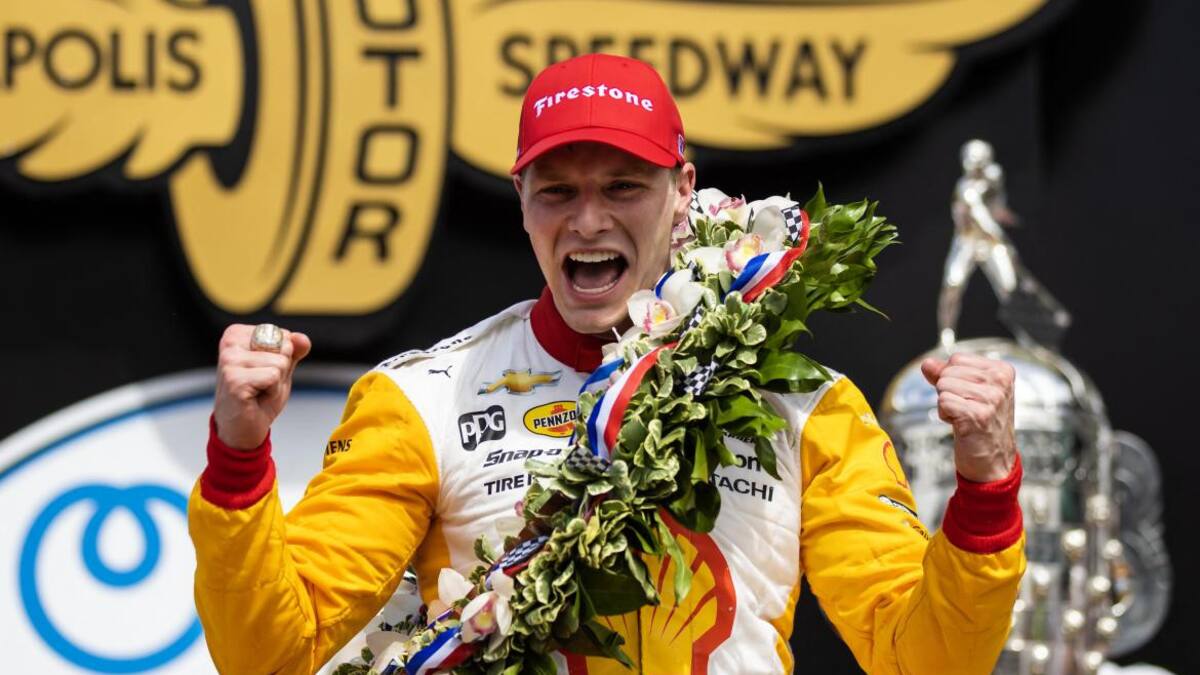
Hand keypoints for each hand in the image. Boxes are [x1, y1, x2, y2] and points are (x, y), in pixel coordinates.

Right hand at [213, 324, 311, 449]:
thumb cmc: (259, 397)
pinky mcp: (235, 380)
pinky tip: (255, 399)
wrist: (242, 429)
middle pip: (282, 346)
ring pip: (279, 363)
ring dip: (276, 383)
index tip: (264, 373)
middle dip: (281, 370)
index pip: (282, 334)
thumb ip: (293, 351)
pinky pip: (273, 377)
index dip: (283, 358)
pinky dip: (273, 391)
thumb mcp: (281, 369)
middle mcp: (230, 343)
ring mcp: (229, 361)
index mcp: (238, 335)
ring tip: (259, 392)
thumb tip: (302, 338)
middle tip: (263, 385)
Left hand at [920, 353, 1016, 482]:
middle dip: (948, 392)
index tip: (969, 397)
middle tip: (966, 410)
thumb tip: (926, 363)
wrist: (992, 461)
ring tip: (965, 417)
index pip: (957, 359)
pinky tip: (962, 425)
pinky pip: (943, 402)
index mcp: (1002, 371)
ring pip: (943, 386)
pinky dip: (945, 415)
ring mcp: (991, 398)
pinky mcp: (978, 414)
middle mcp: (1000, 382)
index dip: (953, 379)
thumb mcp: (968, 393)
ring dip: (947, 404)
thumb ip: (946, 374)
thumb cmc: (981, 425)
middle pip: (948, 371)